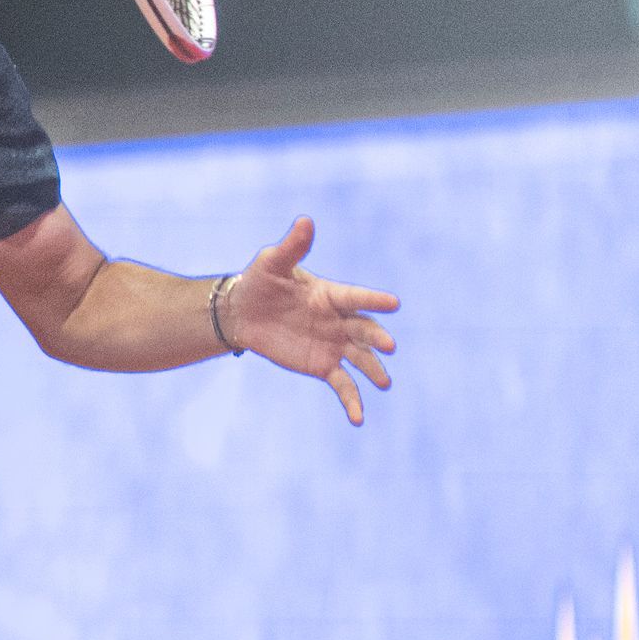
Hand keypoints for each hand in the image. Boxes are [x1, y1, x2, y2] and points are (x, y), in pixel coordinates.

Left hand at [224, 218, 398, 424]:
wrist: (244, 314)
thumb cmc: (260, 282)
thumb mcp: (271, 263)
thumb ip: (291, 247)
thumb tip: (305, 221)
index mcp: (331, 294)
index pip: (356, 297)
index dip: (374, 299)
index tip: (394, 303)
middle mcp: (339, 320)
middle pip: (363, 329)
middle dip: (376, 337)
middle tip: (389, 346)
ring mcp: (334, 344)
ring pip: (360, 358)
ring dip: (373, 370)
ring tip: (384, 382)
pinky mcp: (323, 366)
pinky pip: (343, 384)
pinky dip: (352, 400)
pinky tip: (358, 418)